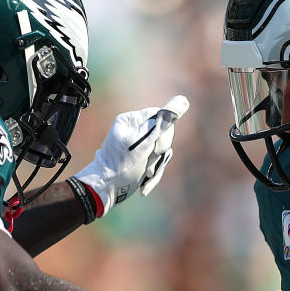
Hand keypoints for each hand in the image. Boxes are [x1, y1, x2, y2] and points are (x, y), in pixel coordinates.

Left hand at [73, 95, 188, 215]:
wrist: (106, 190)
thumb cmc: (121, 166)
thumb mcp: (143, 142)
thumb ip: (162, 123)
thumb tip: (183, 100)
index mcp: (131, 121)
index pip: (159, 116)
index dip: (164, 132)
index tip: (157, 148)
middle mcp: (136, 132)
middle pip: (164, 135)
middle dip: (159, 153)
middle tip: (149, 163)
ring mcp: (140, 147)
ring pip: (163, 152)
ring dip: (156, 167)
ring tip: (144, 175)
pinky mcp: (144, 161)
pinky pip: (158, 164)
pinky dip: (153, 176)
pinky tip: (144, 186)